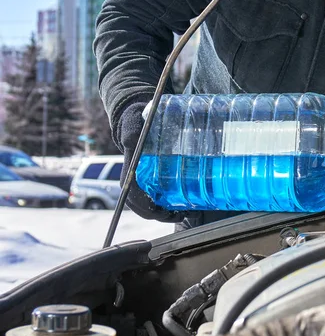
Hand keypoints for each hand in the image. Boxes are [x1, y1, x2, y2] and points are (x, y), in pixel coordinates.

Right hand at [118, 101, 178, 221]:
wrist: (137, 119)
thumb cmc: (135, 122)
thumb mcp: (133, 124)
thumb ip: (132, 132)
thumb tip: (131, 140)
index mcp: (128, 173)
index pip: (133, 198)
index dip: (148, 208)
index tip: (164, 212)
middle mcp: (133, 183)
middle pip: (144, 208)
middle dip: (161, 215)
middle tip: (183, 214)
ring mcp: (142, 184)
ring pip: (151, 207)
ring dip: (166, 214)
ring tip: (186, 213)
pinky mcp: (151, 182)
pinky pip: (157, 199)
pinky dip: (168, 206)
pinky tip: (183, 205)